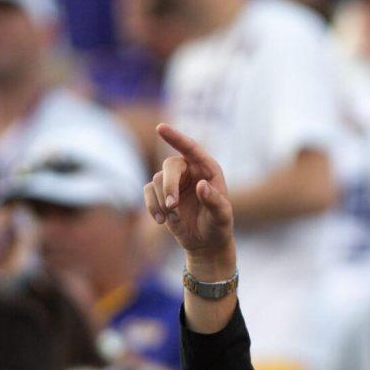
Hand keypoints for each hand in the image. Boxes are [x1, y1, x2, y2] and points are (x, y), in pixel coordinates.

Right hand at [144, 124, 233, 271]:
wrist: (205, 242)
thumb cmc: (218, 226)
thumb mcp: (222, 216)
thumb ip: (214, 201)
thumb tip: (201, 185)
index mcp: (208, 169)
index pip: (191, 148)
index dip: (176, 137)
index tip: (160, 127)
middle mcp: (189, 170)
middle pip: (170, 166)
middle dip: (169, 186)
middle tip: (172, 206)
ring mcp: (173, 181)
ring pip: (157, 180)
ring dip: (162, 202)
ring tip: (175, 219)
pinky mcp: (160, 193)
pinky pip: (148, 192)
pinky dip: (152, 207)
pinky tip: (161, 221)